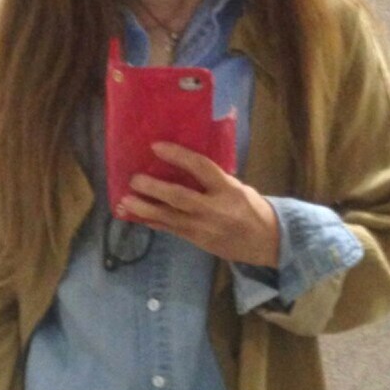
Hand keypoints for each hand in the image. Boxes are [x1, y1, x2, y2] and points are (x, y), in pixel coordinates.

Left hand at [117, 140, 279, 267]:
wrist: (264, 242)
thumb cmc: (251, 208)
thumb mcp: (238, 187)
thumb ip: (214, 178)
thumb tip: (186, 162)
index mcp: (227, 189)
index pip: (201, 168)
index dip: (178, 156)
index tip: (156, 147)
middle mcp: (214, 209)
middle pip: (179, 197)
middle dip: (154, 188)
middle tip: (134, 179)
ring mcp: (203, 228)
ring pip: (169, 218)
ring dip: (144, 209)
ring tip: (124, 201)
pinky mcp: (196, 241)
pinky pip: (169, 230)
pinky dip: (152, 222)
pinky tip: (135, 216)